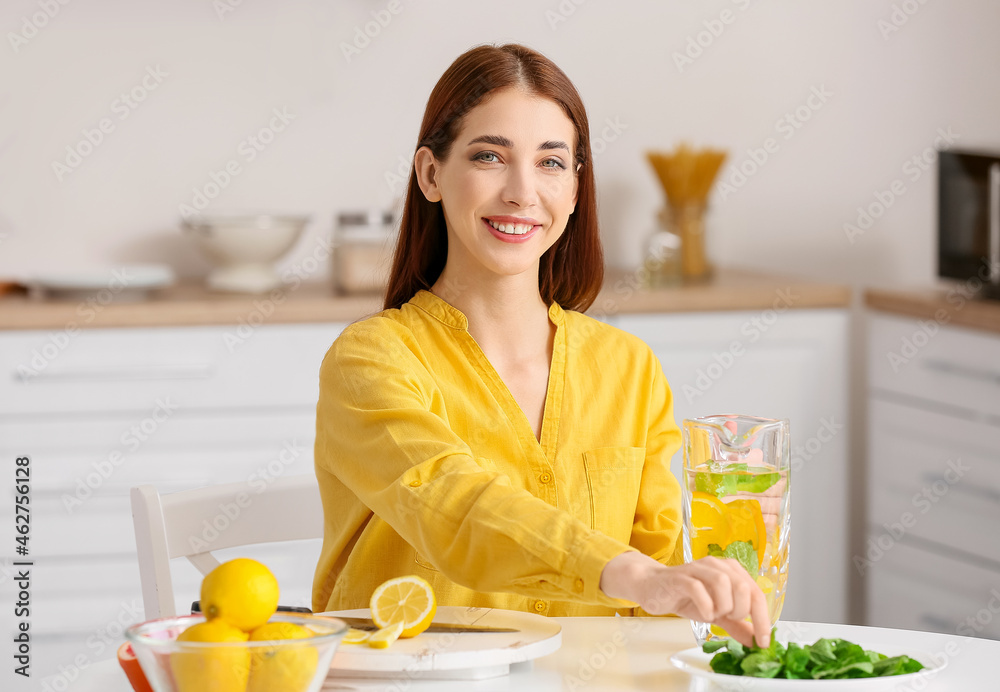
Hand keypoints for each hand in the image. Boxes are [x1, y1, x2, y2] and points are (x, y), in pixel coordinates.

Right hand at [599, 551, 769, 648]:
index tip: (763, 641)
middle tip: (727, 619)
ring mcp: (697, 568)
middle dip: (740, 611)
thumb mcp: (716, 613)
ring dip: (722, 607)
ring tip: (713, 614)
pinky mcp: (680, 577)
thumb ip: (737, 625)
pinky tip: (702, 613)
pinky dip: (705, 606)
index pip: (756, 592)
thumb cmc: (686, 597)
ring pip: (723, 584)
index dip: (762, 619)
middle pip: (743, 586)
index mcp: (730, 570)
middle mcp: (717, 565)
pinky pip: (698, 589)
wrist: (652, 587)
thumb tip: (756, 641)